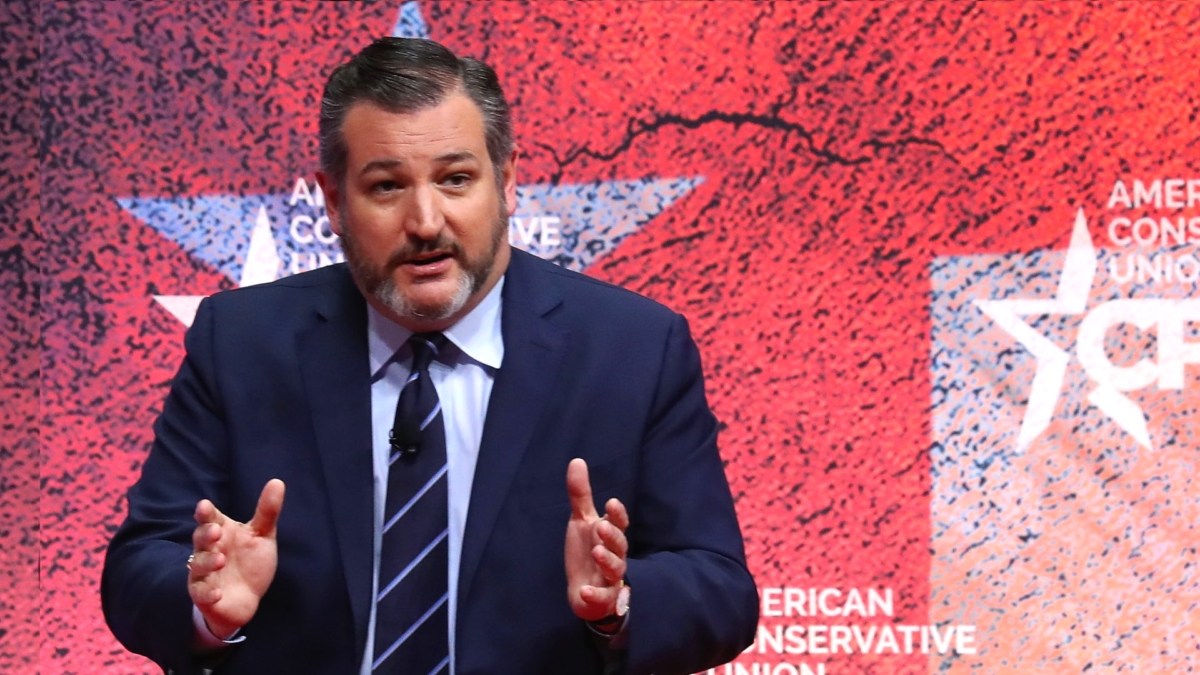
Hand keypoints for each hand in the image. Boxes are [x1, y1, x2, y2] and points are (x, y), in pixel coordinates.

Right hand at [187, 479, 285, 638]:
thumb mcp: (262, 536)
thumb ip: (267, 511)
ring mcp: (204, 573)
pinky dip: (207, 593)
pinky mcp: (203, 595)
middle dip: (205, 534)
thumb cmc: (251, 562)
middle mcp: (208, 550)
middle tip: (216, 531)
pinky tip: (217, 593)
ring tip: (220, 559)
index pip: (210, 518)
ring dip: (207, 561)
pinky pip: (200, 593)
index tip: (204, 506)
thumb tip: (278, 481)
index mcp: (222, 532)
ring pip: (197, 564)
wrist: (247, 598)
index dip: (206, 512)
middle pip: (200, 538)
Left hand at [564, 458, 628, 621]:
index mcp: (610, 536)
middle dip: (612, 535)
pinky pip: (602, 597)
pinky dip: (595, 594)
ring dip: (608, 560)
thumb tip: (577, 461)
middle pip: (620, 545)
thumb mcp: (581, 521)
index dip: (617, 514)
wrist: (584, 590)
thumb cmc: (587, 551)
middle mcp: (614, 555)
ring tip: (597, 551)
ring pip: (615, 569)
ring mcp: (610, 578)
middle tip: (601, 526)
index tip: (611, 503)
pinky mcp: (602, 598)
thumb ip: (580, 495)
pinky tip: (585, 590)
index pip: (619, 523)